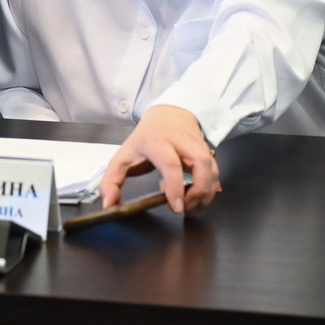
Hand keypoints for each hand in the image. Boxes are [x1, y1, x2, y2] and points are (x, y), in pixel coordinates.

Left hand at [100, 105, 220, 213]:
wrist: (169, 115)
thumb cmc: (145, 140)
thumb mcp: (122, 157)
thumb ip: (111, 181)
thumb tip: (109, 205)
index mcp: (157, 141)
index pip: (171, 164)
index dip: (175, 187)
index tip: (175, 207)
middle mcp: (181, 142)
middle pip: (200, 165)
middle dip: (198, 192)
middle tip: (184, 209)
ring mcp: (198, 146)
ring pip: (212, 170)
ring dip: (205, 194)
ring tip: (189, 207)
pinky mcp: (209, 153)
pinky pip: (216, 174)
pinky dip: (209, 190)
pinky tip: (195, 198)